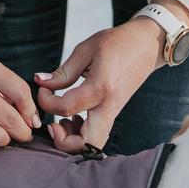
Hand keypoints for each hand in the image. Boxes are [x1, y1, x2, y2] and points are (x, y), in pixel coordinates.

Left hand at [34, 0, 188, 152]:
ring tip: (61, 121)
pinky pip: (96, 135)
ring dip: (72, 140)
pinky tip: (72, 117)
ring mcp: (112, 113)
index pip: (66, 108)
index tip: (44, 89)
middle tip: (52, 125)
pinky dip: (80, 134)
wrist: (147, 45)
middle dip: (63, 141)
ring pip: (93, 144)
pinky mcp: (112, 114)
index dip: (47, 102)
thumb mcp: (86, 50)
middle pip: (86, 143)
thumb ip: (63, 71)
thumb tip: (40, 82)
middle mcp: (108, 106)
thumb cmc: (118, 43)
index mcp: (101, 87)